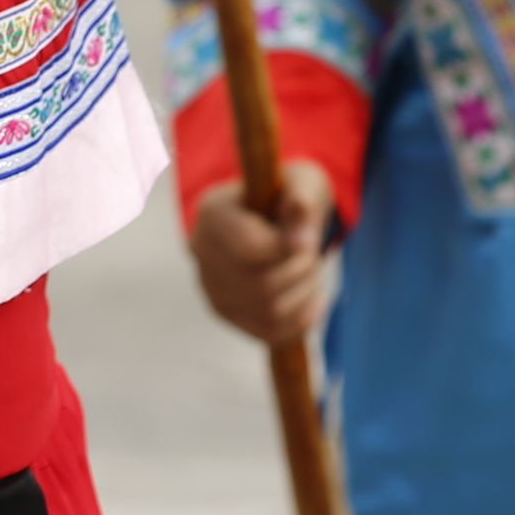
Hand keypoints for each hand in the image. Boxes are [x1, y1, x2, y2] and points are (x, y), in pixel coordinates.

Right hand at [187, 157, 337, 345]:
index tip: (307, 236)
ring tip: (312, 271)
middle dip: (302, 271)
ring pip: (269, 311)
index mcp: (212, 213)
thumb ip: (302, 198)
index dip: (289, 248)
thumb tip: (299, 228)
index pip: (251, 249)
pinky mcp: (224, 312)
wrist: (273, 214)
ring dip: (305, 294)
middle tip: (313, 253)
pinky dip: (301, 319)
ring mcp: (209, 287)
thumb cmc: (288, 194)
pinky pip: (269, 332)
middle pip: (262, 285)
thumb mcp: (301, 182)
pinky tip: (313, 298)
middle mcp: (201, 252)